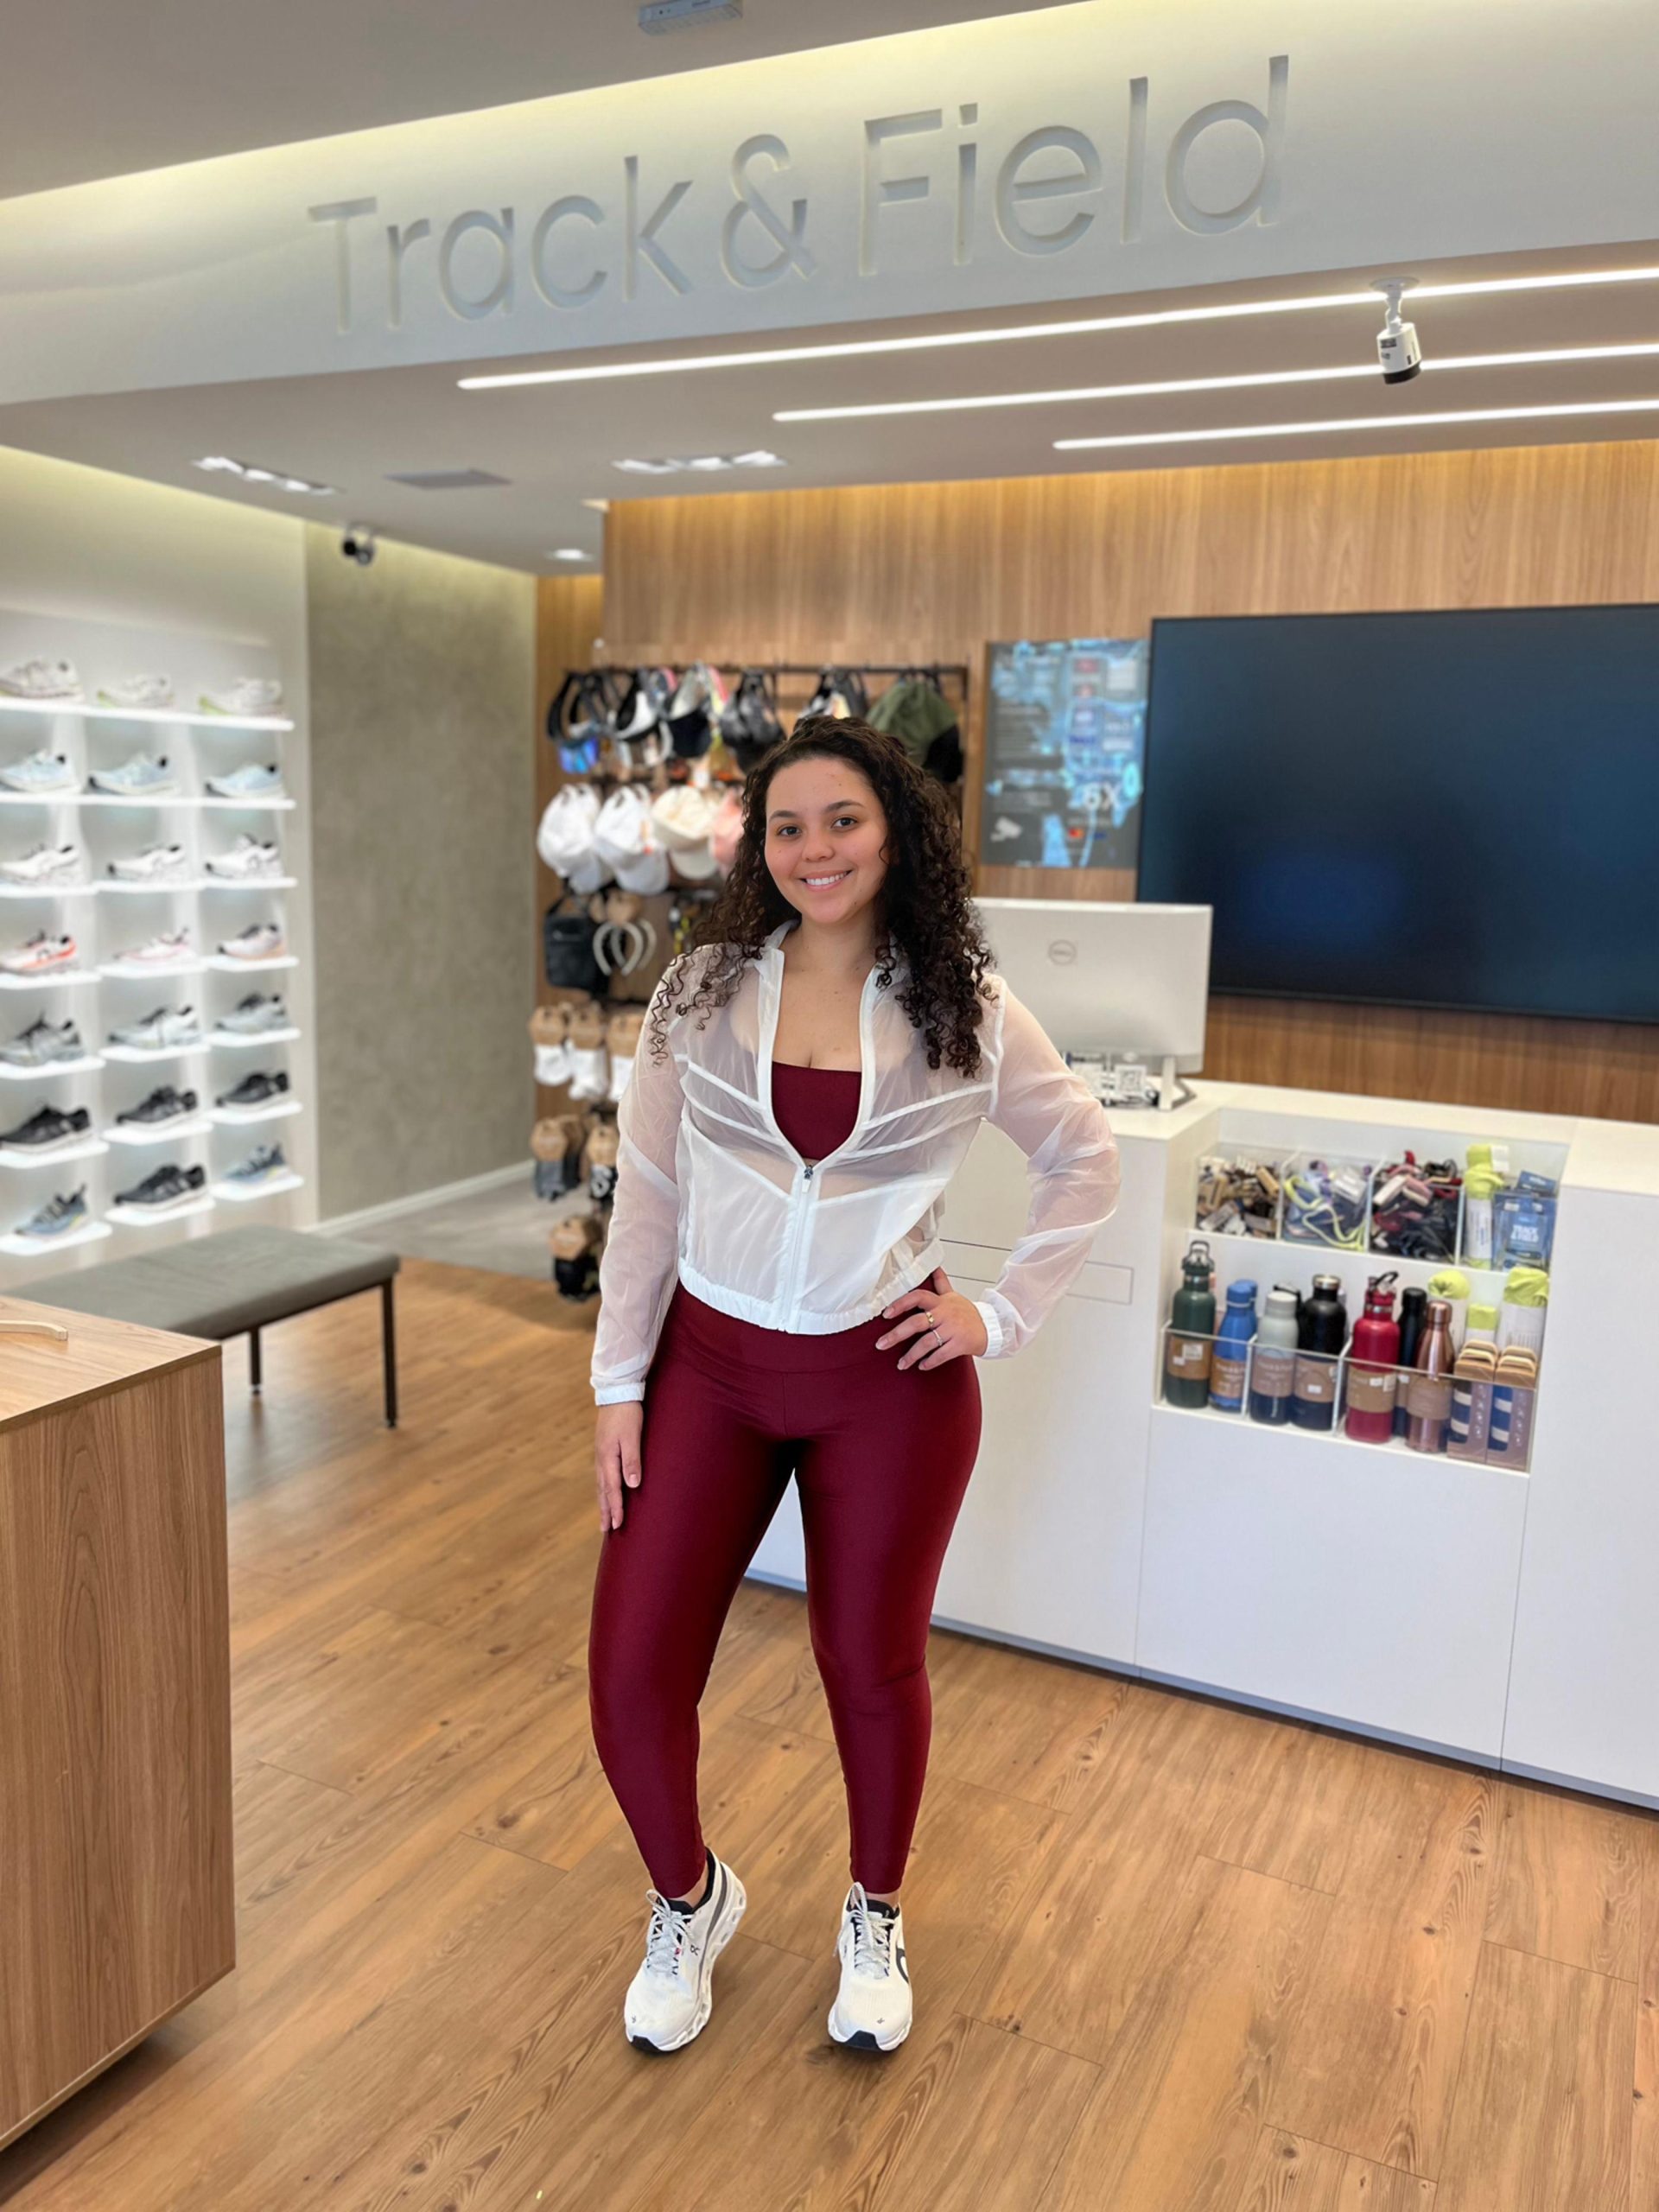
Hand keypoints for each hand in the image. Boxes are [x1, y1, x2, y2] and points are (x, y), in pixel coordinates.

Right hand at [595, 1401, 643, 1531]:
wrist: (617, 1392)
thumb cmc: (628, 1414)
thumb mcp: (632, 1437)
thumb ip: (632, 1461)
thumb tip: (633, 1485)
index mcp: (608, 1458)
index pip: (612, 1490)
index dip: (616, 1508)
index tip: (618, 1526)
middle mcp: (601, 1459)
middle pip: (602, 1491)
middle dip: (605, 1510)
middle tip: (606, 1530)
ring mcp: (600, 1454)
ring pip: (600, 1484)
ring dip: (603, 1501)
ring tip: (604, 1516)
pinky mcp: (603, 1448)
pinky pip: (602, 1474)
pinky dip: (603, 1488)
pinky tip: (606, 1490)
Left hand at [875, 1266, 988, 1369]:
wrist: (991, 1328)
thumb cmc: (968, 1314)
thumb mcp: (953, 1296)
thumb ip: (941, 1283)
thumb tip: (933, 1266)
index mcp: (940, 1302)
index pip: (917, 1297)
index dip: (900, 1304)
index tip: (885, 1313)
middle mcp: (945, 1314)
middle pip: (917, 1323)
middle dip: (896, 1335)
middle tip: (881, 1344)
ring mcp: (952, 1330)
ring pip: (927, 1342)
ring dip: (912, 1355)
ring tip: (901, 1364)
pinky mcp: (959, 1345)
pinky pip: (941, 1355)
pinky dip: (930, 1362)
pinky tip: (921, 1366)